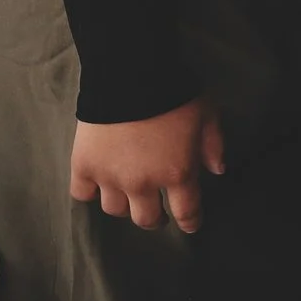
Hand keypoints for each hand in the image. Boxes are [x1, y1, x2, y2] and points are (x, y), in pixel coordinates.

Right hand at [68, 99, 224, 232]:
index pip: (186, 212)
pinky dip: (91, 192)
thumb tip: (217, 171)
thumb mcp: (207, 116)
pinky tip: (98, 183)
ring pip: (115, 210)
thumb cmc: (174, 94)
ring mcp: (110, 177)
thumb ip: (213, 146)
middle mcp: (143, 182)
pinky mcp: (83, 166)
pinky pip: (83, 194)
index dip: (190, 222)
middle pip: (146, 219)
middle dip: (155, 218)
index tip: (190, 225)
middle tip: (157, 212)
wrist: (130, 75)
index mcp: (177, 173)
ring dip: (124, 205)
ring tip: (129, 195)